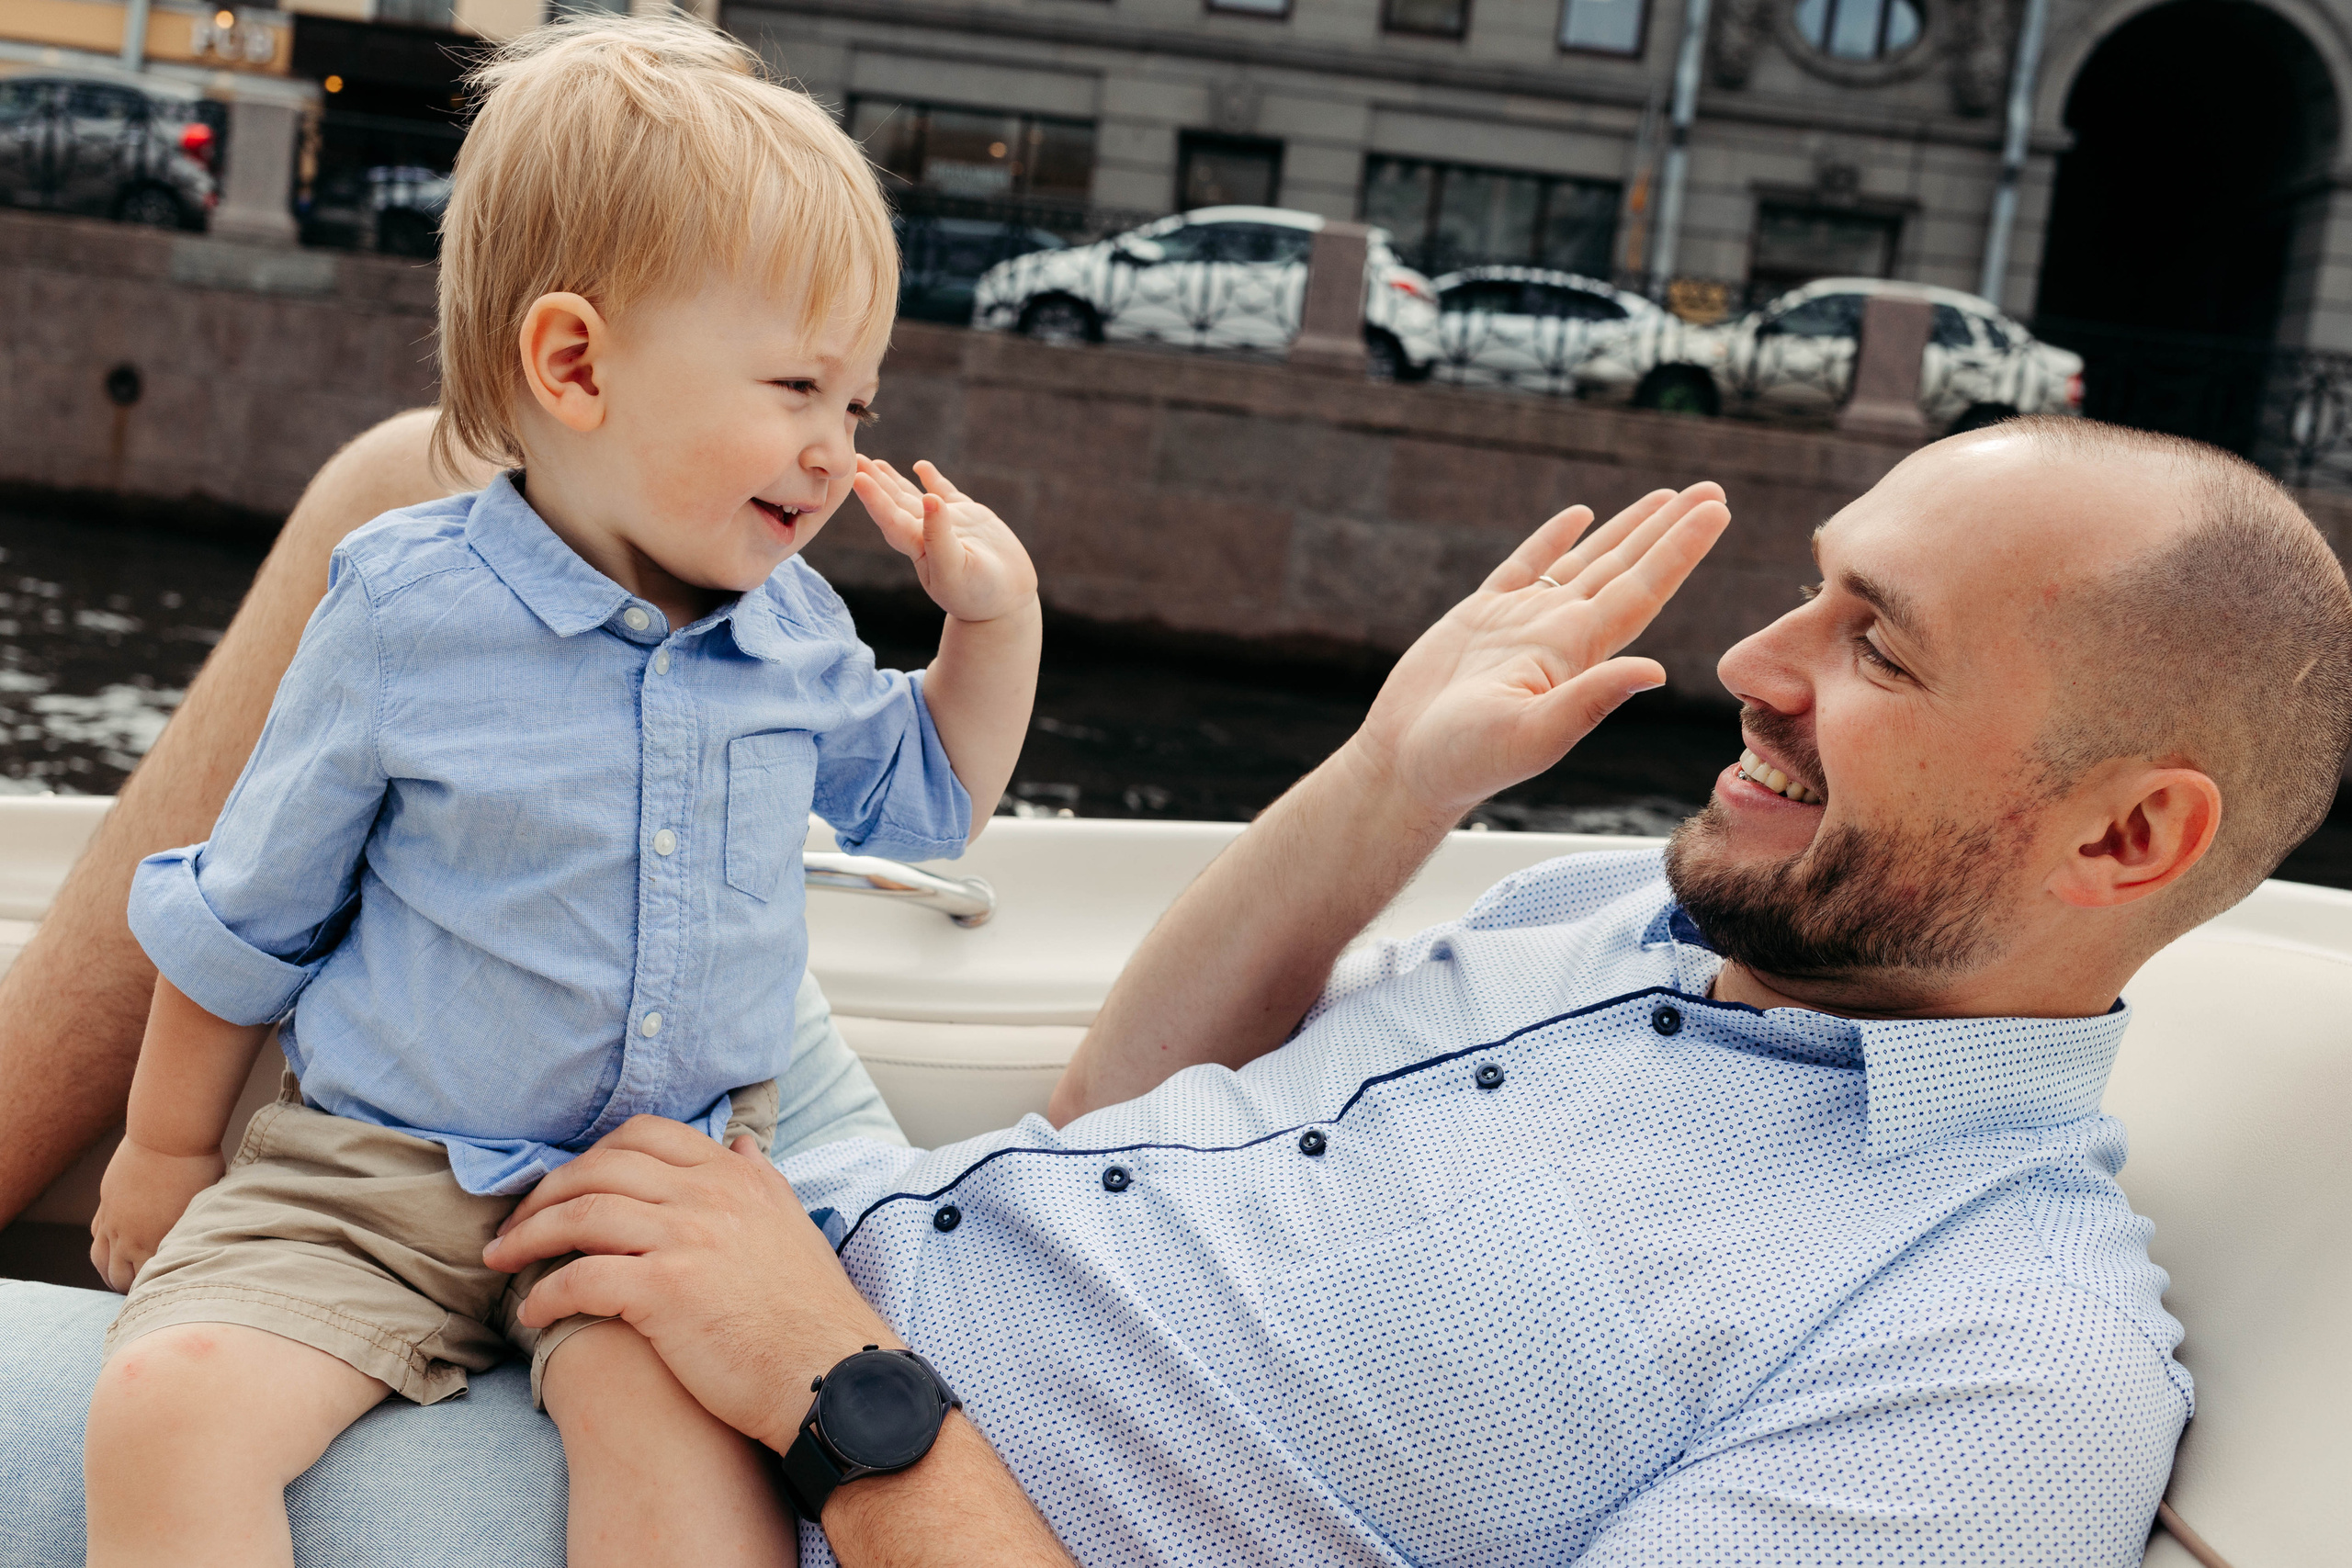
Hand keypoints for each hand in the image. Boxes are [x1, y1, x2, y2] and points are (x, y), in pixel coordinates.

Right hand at [89, 1137, 223, 1292]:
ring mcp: (113, 1221)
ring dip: (110, 1273)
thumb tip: (196, 1247)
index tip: (168, 1293)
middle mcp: (129, 1238)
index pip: (148, 1282)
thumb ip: (192, 1234)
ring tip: (123, 1279)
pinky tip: (115, 1249)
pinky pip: (96, 1236)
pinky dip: (103, 1248)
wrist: (168, 1136)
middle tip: (146, 1291)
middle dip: (130, 1289)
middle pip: (119, 1277)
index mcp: (157, 1243)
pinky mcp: (106, 1204)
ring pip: (100, 1261)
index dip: (156, 1289)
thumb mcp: (202, 1208)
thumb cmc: (197, 1170)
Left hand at [483, 1116, 894, 1452]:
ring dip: (528, 1237)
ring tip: (502, 1261)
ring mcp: (686, 1239)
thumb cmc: (809, 1312)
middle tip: (516, 1225)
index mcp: (734, 1177)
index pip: (646, 1135)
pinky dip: (546, 1293)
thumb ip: (759, 1179)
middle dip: (545, 1193)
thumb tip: (739, 1144)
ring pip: (581, 1215)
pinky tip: (532, 1313)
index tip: (565, 1187)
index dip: (593, 1156)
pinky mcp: (666, 1291)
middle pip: (600, 1169)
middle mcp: (708, 1195)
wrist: (831, 1374)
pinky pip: (582, 1279)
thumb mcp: (791, 1223)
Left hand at [854, 458, 1038, 623]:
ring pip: (914, 497)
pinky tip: (920, 467)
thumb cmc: (978, 595)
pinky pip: (945, 493)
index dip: (874, 499)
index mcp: (919, 549)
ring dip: (894, 480)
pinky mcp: (970, 518)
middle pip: (896, 504)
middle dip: (877, 483)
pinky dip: (932, 479)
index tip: (858, 478)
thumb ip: (940, 536)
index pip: (891, 519)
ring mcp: (948, 524)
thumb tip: (928, 498)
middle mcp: (927, 534)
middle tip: (857, 459)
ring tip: (875, 463)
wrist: (1006, 604)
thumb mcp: (955, 570)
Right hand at [1344, 482, 1730, 821]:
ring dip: (1626, 530)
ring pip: (1585, 562)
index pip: (1642, 590)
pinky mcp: (1480, 617)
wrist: (1406, 768)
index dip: (1679, 550)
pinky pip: (1525, 565)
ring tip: (1666, 498)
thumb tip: (1657, 671)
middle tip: (1710, 489)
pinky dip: (1552, 538)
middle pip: (1626, 568)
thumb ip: (1589, 700)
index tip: (1715, 511)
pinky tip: (1580, 516)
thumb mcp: (1532, 734)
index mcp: (1575, 653)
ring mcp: (1521, 621)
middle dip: (1668, 529)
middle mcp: (1558, 632)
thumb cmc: (1464, 761)